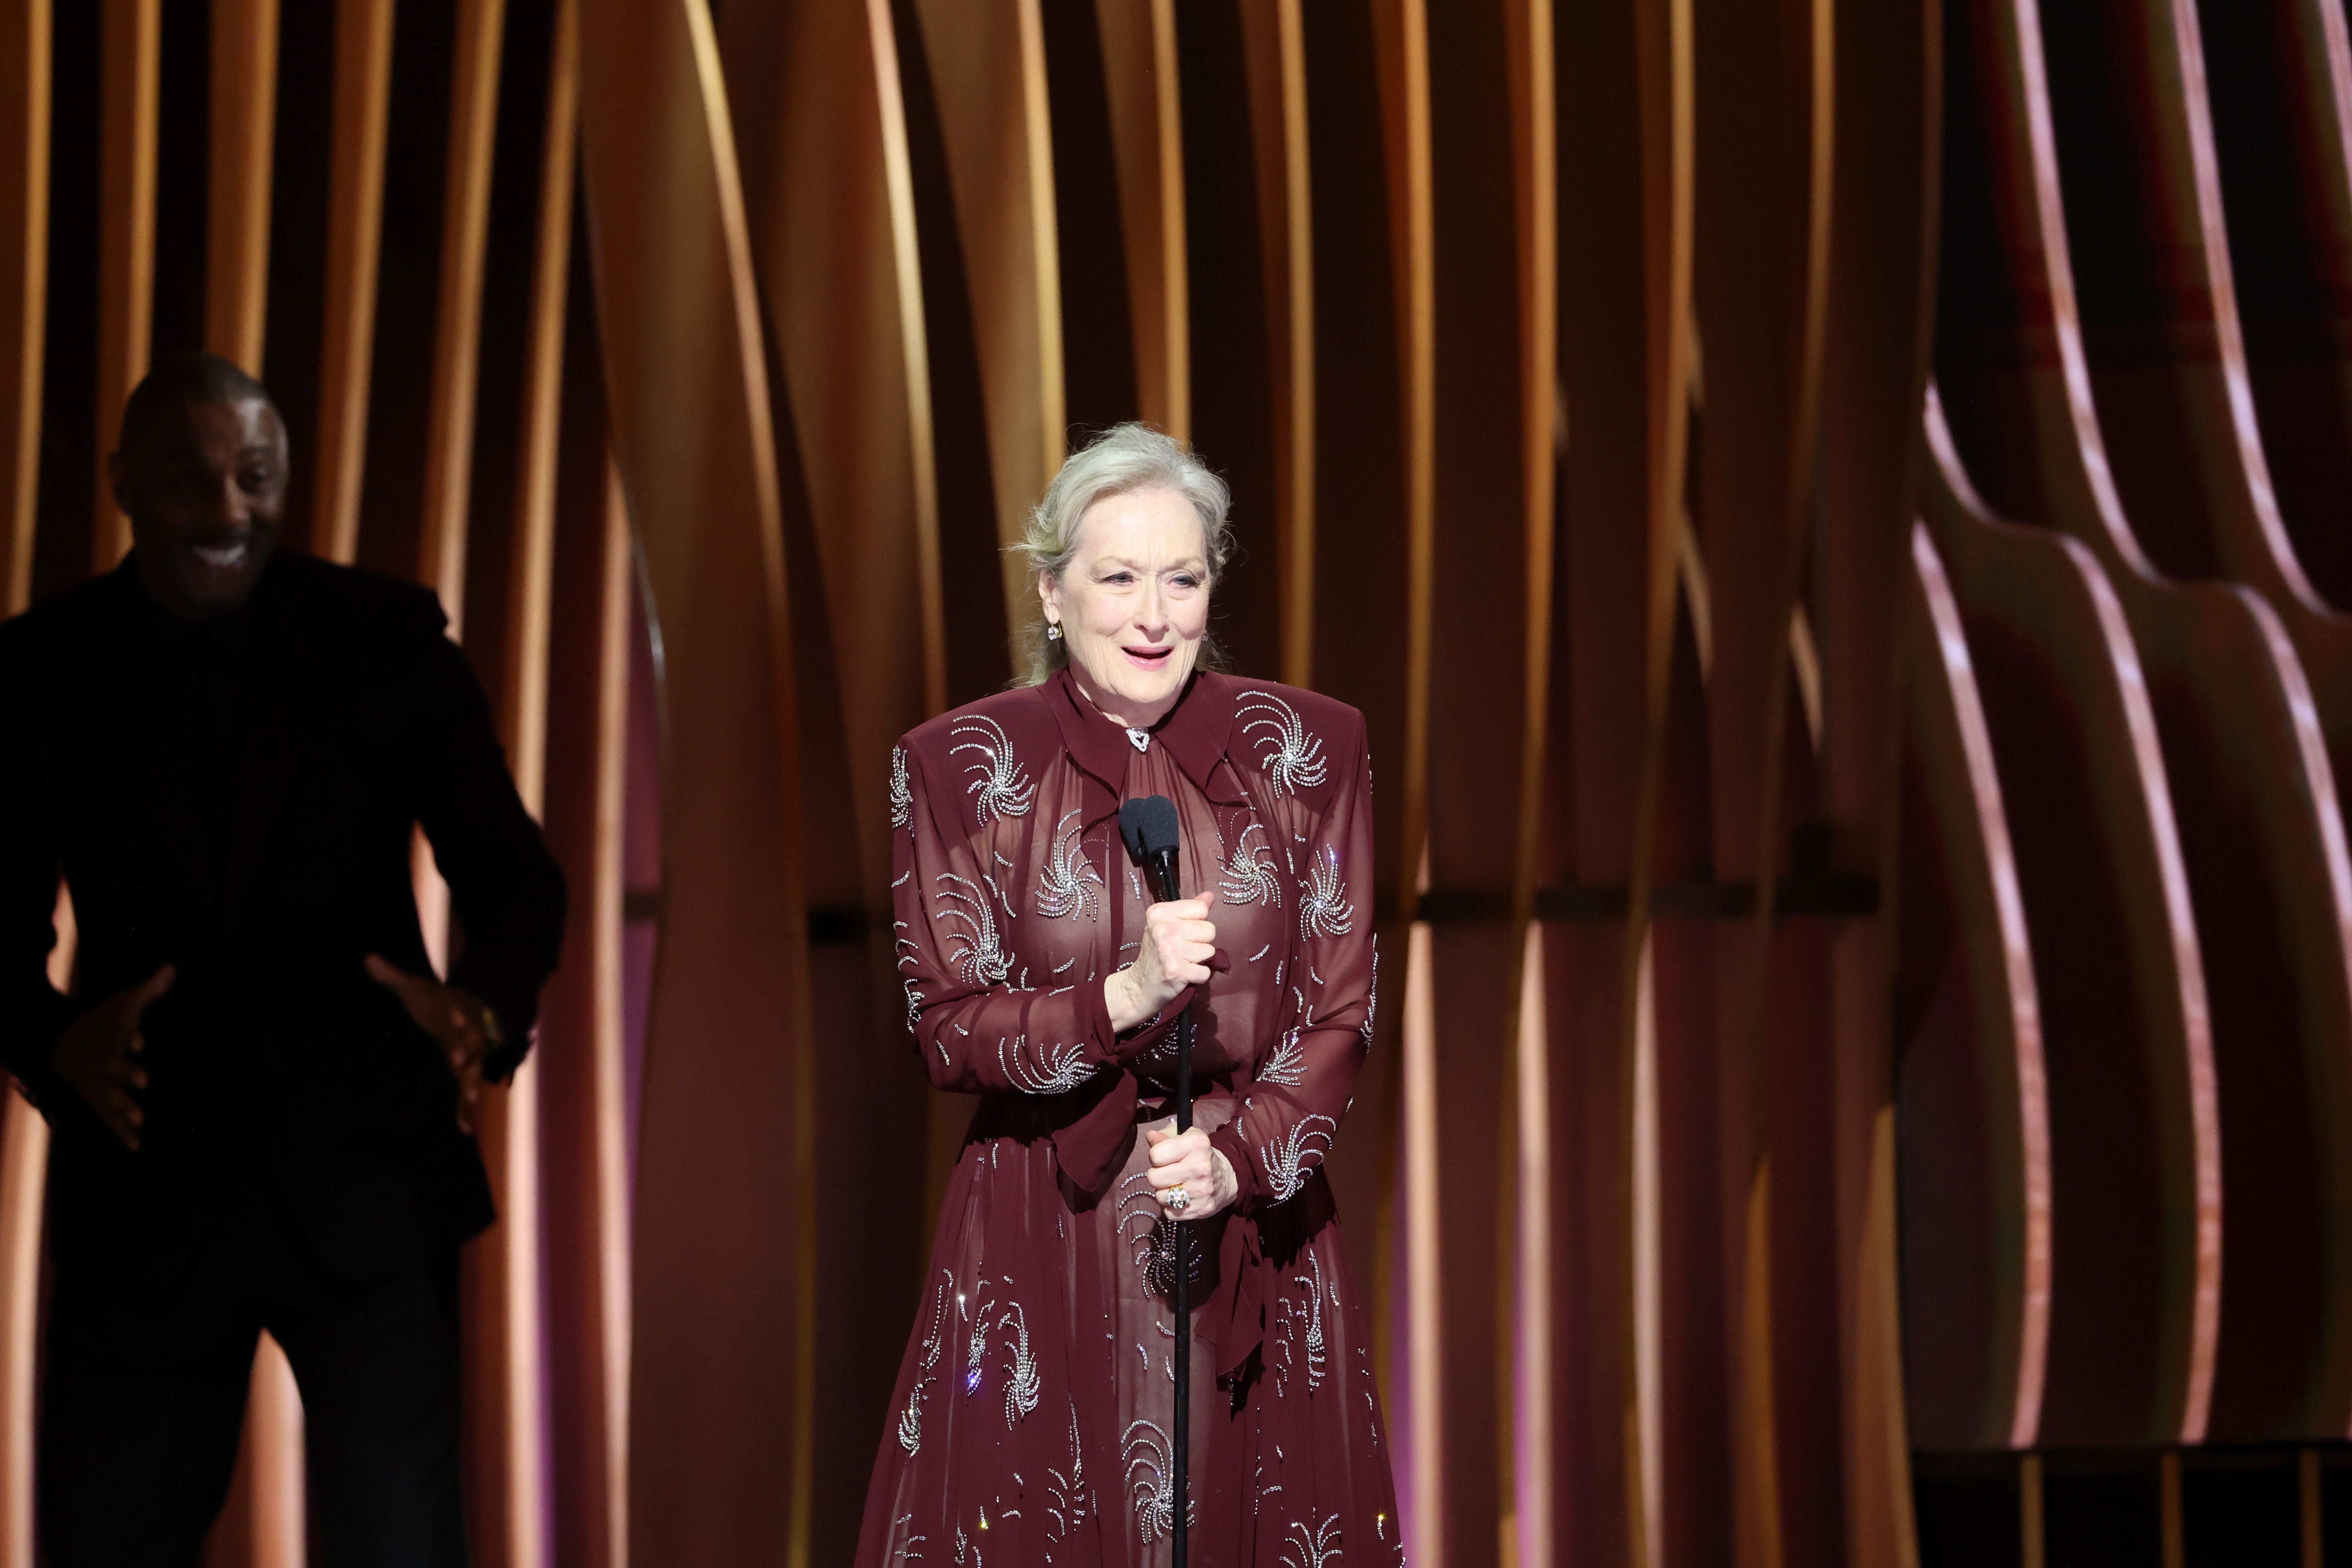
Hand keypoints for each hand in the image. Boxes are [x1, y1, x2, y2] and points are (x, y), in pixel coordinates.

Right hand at [52, 965, 172, 1150]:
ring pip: (107, 1098)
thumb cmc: (104, 1022)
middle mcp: (100, 1062)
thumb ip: (148, 990)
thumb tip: (173, 967)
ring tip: (138, 1120)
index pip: (115, 1035)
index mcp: (106, 1036)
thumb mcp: (123, 1003)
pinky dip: (120, 1131)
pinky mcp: (99, 1100)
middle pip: (110, 1069)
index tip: (140, 1041)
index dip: (127, 1037)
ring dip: (121, 1109)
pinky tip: (136, 1146)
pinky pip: (109, 1118)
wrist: (66, 1044)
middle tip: (143, 1080)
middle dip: (124, 1074)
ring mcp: (97, 1084)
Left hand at [366, 954, 496, 1133]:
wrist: (468, 1011)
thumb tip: (367, 958)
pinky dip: (465, 1110)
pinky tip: (464, 1128)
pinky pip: (466, 1092)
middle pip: (473, 1043)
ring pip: (475, 1071)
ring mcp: (471, 1056)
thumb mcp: (415, 987)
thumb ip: (393, 976)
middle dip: (469, 1051)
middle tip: (460, 1059)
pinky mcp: (465, 1072)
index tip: (456, 1017)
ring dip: (472, 1083)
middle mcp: (469, 1035)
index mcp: (457, 1013)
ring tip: (471, 1099)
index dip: (458, 1015)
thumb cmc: (437, 1001)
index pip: (460, 1012)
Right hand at [1106, 889, 1217, 1031]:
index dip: (1198, 923)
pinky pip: (1206, 971)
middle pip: (1209, 929)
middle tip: (1184, 950)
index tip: (1183, 933)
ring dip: (1200, 960)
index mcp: (1159, 913)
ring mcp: (1168, 950)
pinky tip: (1185, 974)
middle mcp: (1162, 929)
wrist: (1140, 986)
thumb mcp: (1167, 925)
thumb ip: (1190, 909)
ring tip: (1184, 962)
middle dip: (1202, 942)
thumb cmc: (1157, 953)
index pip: (1201, 908)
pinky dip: (1199, 976)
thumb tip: (1209, 895)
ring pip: (1210, 950)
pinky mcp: (1176, 971)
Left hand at [1144, 1121, 1237, 1220]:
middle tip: (1169, 1173)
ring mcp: (1202, 1190)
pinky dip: (1171, 1207)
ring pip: (1160, 1197)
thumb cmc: (1200, 1154)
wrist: (1228, 1177)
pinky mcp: (1201, 1209)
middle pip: (1154, 1178)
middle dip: (1157, 1176)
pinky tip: (1181, 1198)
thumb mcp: (1186, 1138)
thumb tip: (1150, 1136)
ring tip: (1176, 1185)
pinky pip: (1170, 1213)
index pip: (1155, 1155)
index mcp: (1196, 1144)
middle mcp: (1201, 1167)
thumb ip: (1165, 1136)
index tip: (1165, 1158)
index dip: (1156, 1156)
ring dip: (1164, 1193)